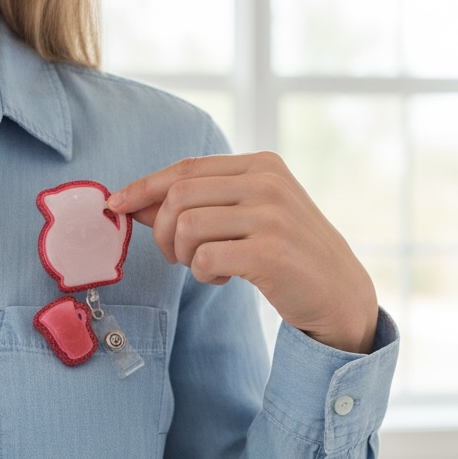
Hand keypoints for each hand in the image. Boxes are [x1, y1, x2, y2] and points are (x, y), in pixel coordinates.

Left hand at [107, 152, 378, 353]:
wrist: (340, 293)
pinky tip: (223, 277)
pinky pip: (204, 259)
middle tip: (175, 255)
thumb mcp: (251, 215)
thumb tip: (132, 202)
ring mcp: (271, 217)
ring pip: (186, 225)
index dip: (144, 187)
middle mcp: (268, 183)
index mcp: (263, 165)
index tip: (117, 205)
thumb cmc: (289, 254)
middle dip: (161, 230)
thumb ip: (202, 203)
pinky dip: (202, 274)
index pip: (187, 168)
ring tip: (206, 266)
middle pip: (179, 195)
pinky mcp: (269, 254)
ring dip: (183, 254)